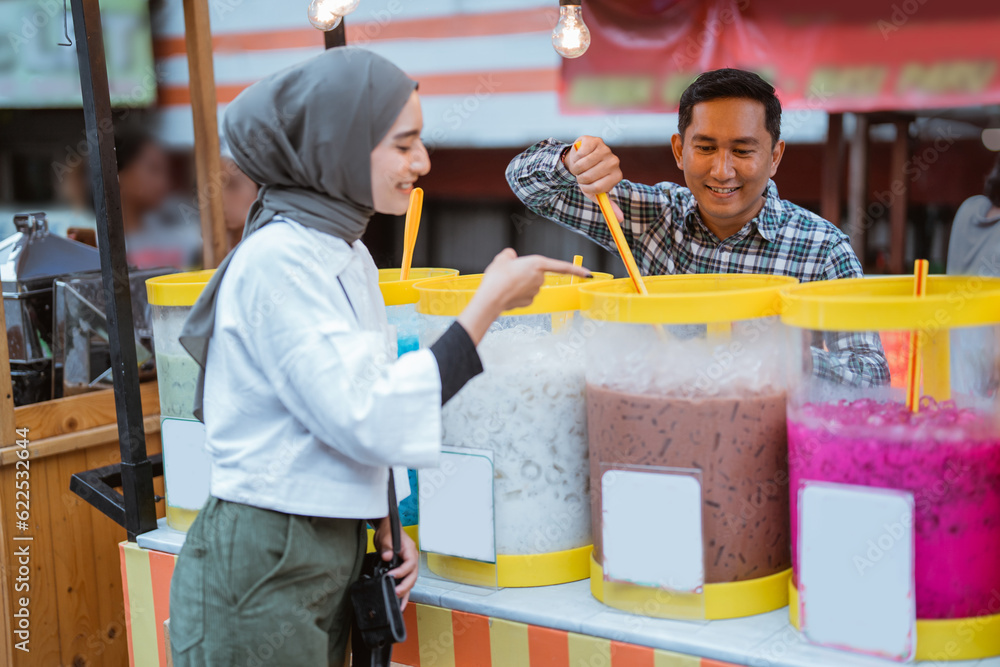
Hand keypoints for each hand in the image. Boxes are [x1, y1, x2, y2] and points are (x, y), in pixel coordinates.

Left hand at [374, 517, 418, 610]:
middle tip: (395, 593)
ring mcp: (408, 565)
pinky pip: (405, 582)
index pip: (410, 563)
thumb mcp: (385, 537)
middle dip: (405, 586)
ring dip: (405, 593)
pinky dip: (404, 592)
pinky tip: (399, 601)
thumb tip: (387, 556)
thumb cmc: (388, 531)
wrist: (387, 529)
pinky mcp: (403, 570)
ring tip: (399, 605)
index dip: (402, 571)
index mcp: (410, 550)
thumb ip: (386, 547)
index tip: (392, 576)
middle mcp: (411, 559)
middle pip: (413, 576)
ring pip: (410, 581)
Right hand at [458, 249, 591, 344]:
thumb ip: (510, 255)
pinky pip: (525, 294)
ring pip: (530, 284)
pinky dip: (518, 293)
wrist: (491, 298)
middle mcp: (540, 278)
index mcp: (537, 264)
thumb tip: (511, 257)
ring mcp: (535, 291)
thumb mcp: (502, 258)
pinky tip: (507, 292)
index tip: (589, 274)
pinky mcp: (529, 302)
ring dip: (521, 283)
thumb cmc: (497, 277)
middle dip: (527, 273)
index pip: (562, 267)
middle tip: (510, 273)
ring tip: (505, 283)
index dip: (577, 270)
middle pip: (537, 274)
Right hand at [564, 136, 624, 221]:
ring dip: (576, 168)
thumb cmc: (588, 177)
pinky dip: (576, 157)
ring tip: (579, 166)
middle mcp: (614, 162)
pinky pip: (581, 153)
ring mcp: (606, 150)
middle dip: (580, 178)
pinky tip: (580, 155)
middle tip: (581, 175)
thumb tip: (619, 220)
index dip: (588, 188)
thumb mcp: (596, 192)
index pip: (599, 188)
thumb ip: (608, 205)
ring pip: (584, 164)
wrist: (580, 159)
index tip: (585, 186)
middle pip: (590, 176)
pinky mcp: (596, 141)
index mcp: (617, 176)